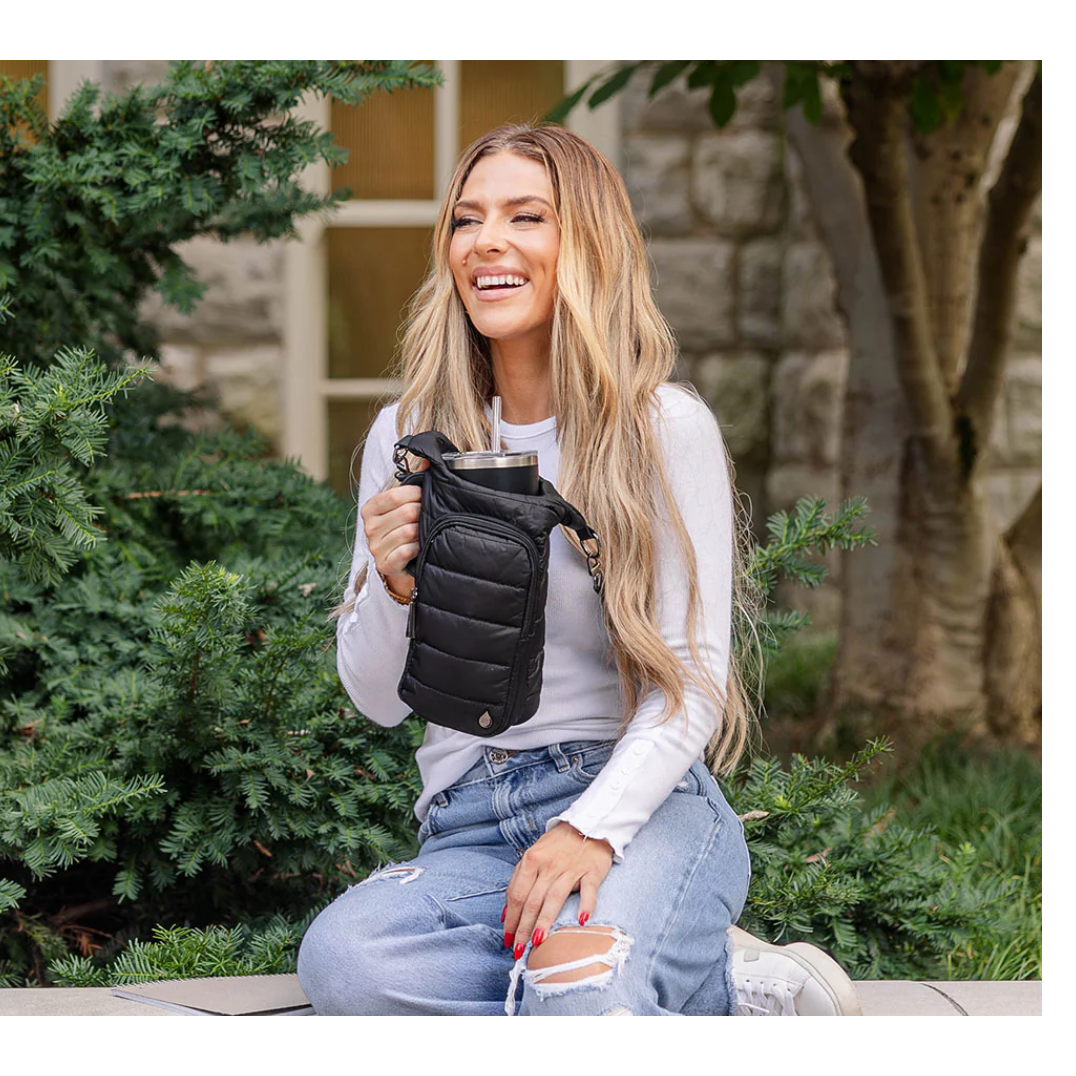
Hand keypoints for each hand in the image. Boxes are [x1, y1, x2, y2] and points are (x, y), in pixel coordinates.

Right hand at [360, 458, 428, 592]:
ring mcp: (375, 547)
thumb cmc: (404, 526)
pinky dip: (418, 548)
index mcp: (370, 508)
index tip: (424, 495)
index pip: (395, 494)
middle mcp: (369, 527)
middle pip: (406, 512)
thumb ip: (415, 480)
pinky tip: (419, 547)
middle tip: (426, 516)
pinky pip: (408, 551)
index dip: (416, 493)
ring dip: (422, 532)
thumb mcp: (405, 503)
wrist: (400, 561)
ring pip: (409, 532)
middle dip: (422, 513)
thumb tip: (428, 459)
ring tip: (423, 532)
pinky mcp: (385, 565)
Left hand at [503, 823, 613, 958]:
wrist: (587, 825)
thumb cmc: (558, 845)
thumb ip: (519, 882)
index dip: (511, 919)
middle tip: (519, 950)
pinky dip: (586, 905)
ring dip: (545, 922)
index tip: (507, 938)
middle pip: (533, 900)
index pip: (517, 894)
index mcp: (532, 860)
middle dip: (523, 928)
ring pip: (555, 898)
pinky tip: (581, 920)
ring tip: (538, 942)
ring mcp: (571, 868)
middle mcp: (549, 864)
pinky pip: (588, 890)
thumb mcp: (533, 857)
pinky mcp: (592, 871)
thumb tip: (506, 914)